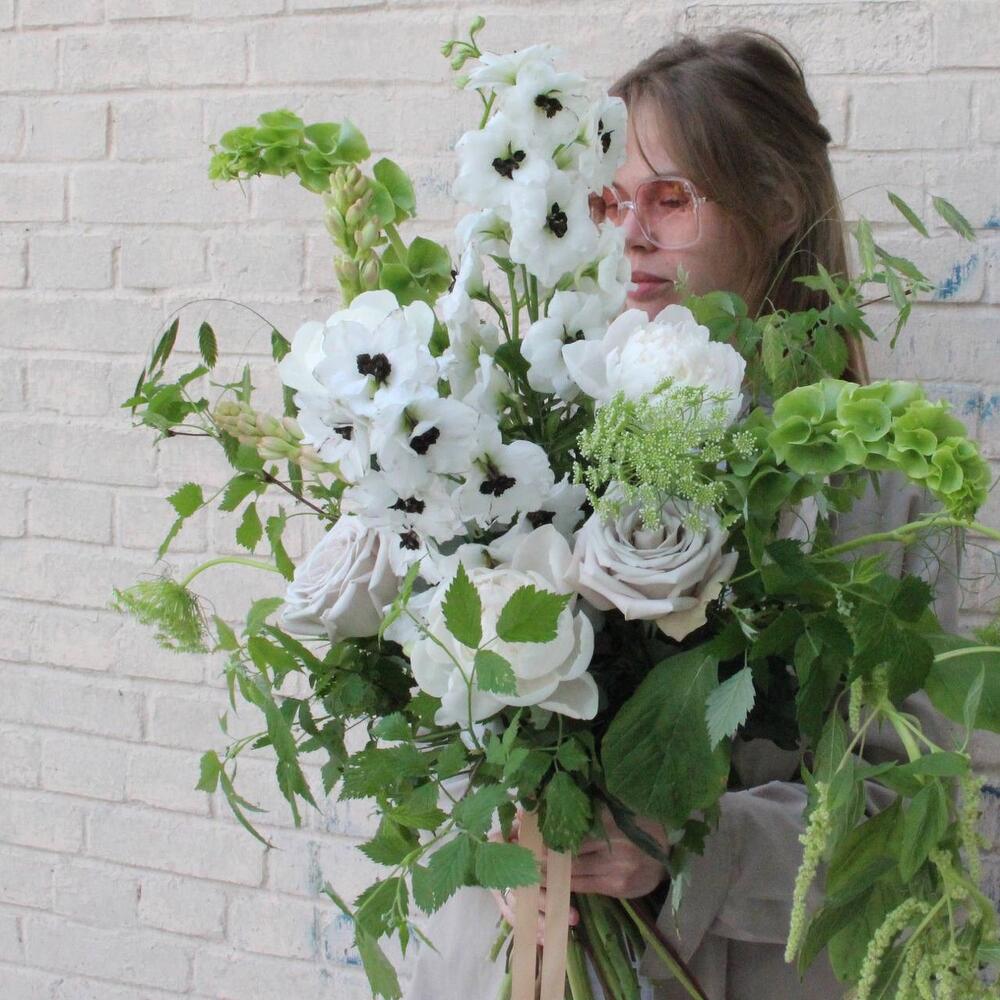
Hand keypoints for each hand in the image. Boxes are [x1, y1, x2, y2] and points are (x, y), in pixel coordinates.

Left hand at [488, 806, 669, 944]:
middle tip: (514, 850)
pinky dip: (562, 885)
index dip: (541, 827)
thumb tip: (540, 796)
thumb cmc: (633, 824)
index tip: (517, 826)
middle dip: (539, 851)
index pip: (567, 822)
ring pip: (570, 870)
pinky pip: (582, 886)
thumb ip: (583, 805)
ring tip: (525, 866)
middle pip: (565, 847)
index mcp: (607, 814)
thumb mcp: (610, 808)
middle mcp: (612, 839)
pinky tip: (548, 882)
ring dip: (546, 871)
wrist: (667, 852)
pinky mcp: (616, 886)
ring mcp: (615, 864)